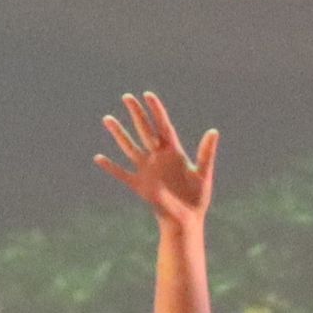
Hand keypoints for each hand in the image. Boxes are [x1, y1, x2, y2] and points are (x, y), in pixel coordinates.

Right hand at [95, 92, 217, 227]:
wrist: (186, 218)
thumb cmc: (197, 196)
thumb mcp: (203, 173)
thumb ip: (206, 152)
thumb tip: (214, 131)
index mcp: (173, 152)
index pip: (163, 126)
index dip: (156, 110)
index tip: (148, 95)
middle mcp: (157, 156)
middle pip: (144, 130)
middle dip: (136, 114)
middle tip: (127, 96)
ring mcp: (146, 169)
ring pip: (129, 147)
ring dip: (119, 134)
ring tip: (107, 118)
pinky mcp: (139, 184)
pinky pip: (122, 174)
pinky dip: (111, 167)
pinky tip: (98, 158)